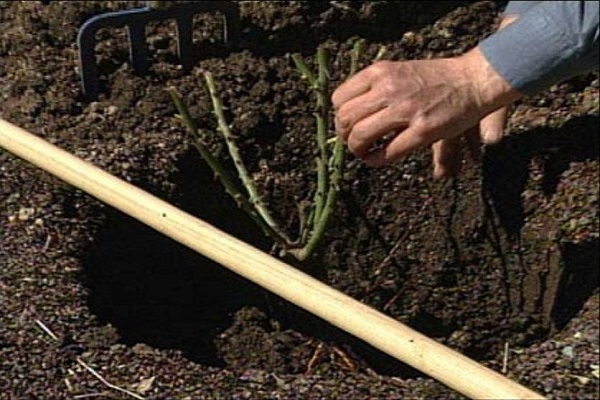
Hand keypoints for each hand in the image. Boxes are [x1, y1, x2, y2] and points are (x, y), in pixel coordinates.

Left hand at [332, 19, 519, 171]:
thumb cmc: (435, 78)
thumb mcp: (398, 71)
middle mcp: (389, 88)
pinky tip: (375, 159)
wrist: (472, 80)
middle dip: (344, 135)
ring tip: (363, 152)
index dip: (339, 116)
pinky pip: (387, 152)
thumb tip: (344, 111)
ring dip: (356, 149)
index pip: (339, 98)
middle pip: (346, 118)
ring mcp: (406, 109)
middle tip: (353, 142)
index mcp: (380, 72)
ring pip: (361, 135)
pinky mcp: (423, 130)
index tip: (347, 124)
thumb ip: (373, 87)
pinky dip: (375, 160)